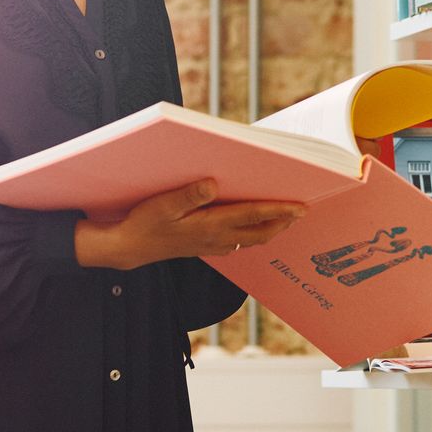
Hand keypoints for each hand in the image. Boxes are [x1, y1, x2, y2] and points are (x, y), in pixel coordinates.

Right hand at [74, 180, 306, 270]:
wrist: (129, 247)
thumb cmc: (144, 224)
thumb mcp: (162, 205)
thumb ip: (189, 195)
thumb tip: (212, 184)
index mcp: (210, 225)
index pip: (253, 216)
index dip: (279, 211)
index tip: (301, 207)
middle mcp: (216, 238)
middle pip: (260, 233)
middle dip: (283, 223)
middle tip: (302, 211)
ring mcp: (212, 245)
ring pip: (251, 239)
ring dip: (270, 229)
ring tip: (285, 217)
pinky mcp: (206, 246)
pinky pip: (238, 241)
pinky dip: (253, 233)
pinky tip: (254, 225)